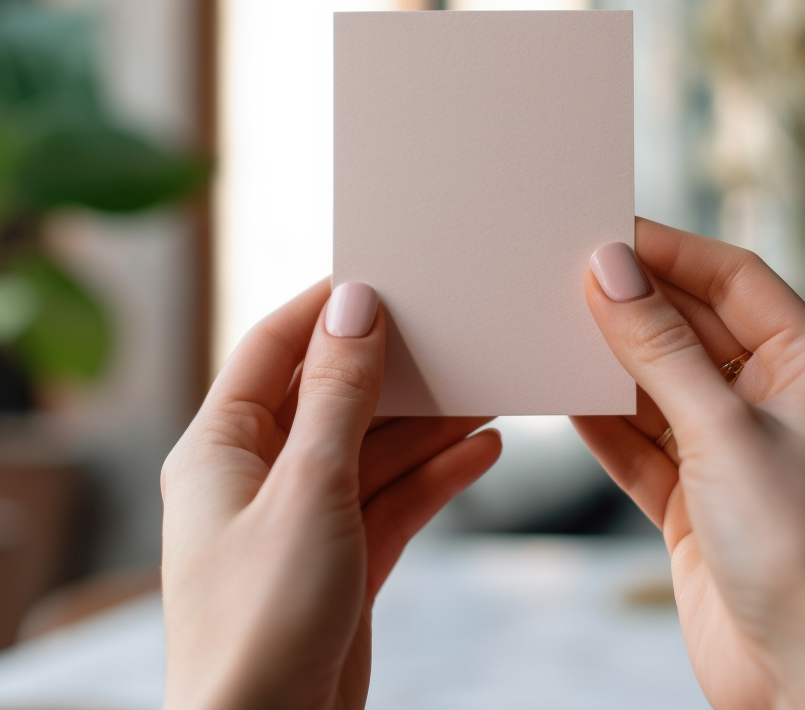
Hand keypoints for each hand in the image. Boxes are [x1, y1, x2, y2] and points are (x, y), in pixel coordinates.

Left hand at [161, 280, 500, 709]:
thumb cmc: (260, 625)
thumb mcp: (307, 490)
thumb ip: (337, 396)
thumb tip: (355, 307)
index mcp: (220, 448)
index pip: (271, 348)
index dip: (324, 308)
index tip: (381, 276)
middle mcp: (258, 476)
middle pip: (332, 397)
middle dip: (394, 371)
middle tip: (450, 332)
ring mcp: (303, 519)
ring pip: (373, 449)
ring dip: (428, 426)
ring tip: (487, 390)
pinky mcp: (343, 559)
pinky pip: (394, 499)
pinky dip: (437, 476)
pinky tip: (484, 452)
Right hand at [574, 220, 804, 709]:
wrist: (801, 683)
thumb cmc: (799, 553)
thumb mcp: (722, 433)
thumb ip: (659, 349)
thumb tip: (611, 270)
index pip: (733, 278)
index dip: (671, 250)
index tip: (606, 231)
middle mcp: (770, 399)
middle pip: (689, 325)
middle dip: (631, 303)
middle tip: (563, 273)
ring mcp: (727, 447)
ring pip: (656, 381)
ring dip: (608, 360)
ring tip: (549, 325)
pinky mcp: (691, 494)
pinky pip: (636, 438)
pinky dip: (600, 421)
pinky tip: (560, 395)